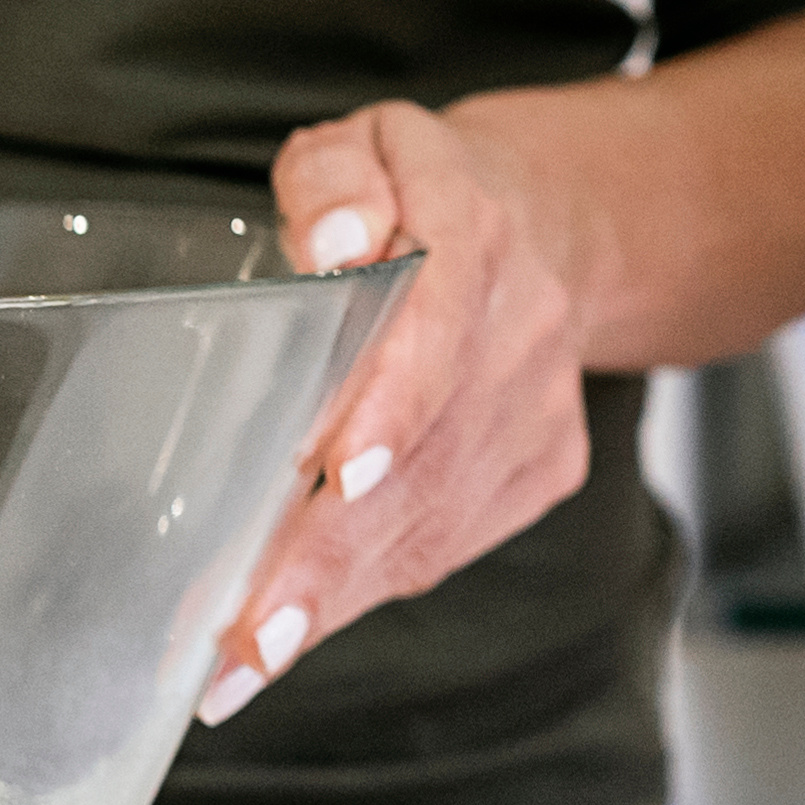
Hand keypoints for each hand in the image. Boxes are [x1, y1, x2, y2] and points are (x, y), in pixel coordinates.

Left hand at [200, 103, 598, 721]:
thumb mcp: (367, 144)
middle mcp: (523, 330)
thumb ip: (333, 179)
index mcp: (476, 236)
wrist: (558, 225)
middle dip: (332, 554)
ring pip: (435, 519)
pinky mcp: (546, 466)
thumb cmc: (423, 193)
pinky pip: (451, 540)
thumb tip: (331, 239)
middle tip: (248, 638)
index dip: (392, 406)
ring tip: (245, 660)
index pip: (438, 328)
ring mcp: (539, 410)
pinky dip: (372, 585)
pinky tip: (306, 619)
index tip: (339, 474)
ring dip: (338, 595)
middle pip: (426, 458)